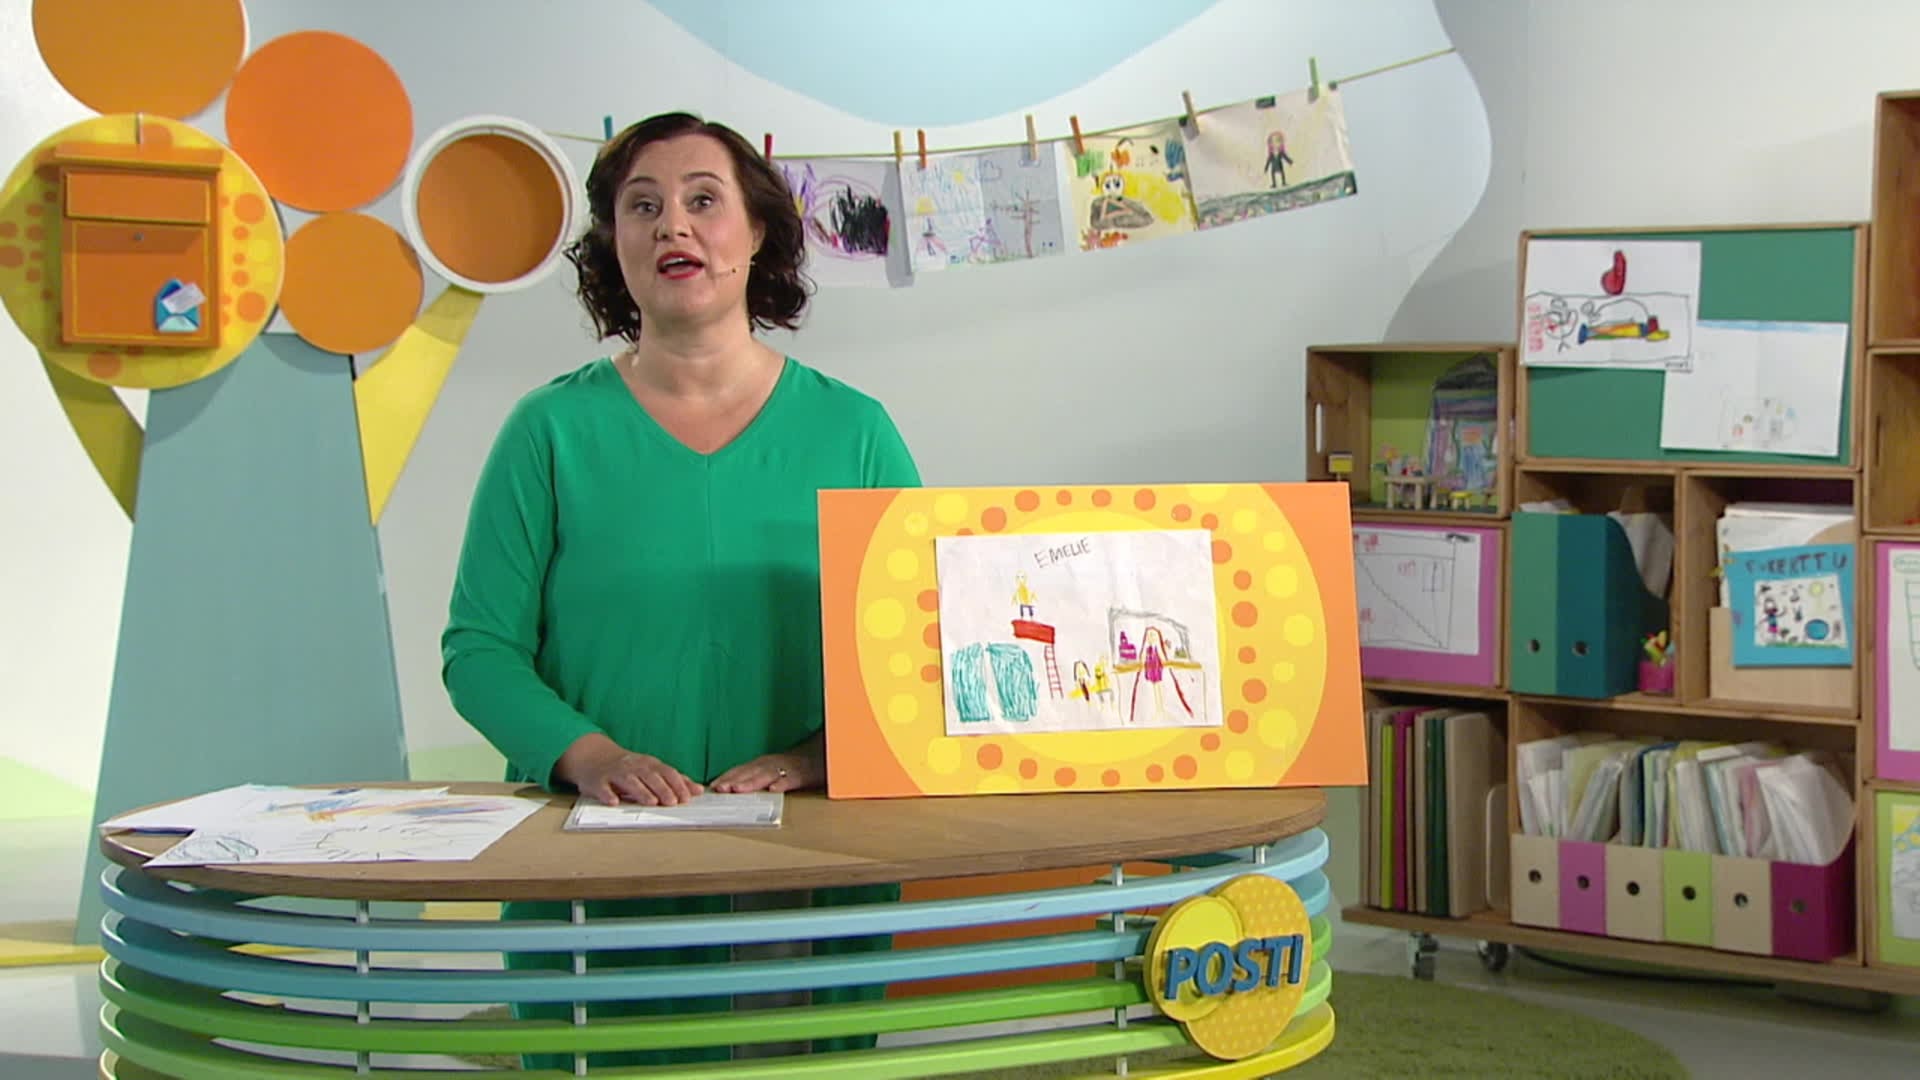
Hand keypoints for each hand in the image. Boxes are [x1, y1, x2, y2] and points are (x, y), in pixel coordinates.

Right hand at [554, 734, 702, 806]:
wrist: (594, 758)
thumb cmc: (629, 768)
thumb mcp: (652, 770)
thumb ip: (675, 780)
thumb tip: (698, 790)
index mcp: (649, 765)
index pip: (667, 773)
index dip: (677, 784)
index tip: (687, 797)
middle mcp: (634, 767)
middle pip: (650, 777)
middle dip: (662, 789)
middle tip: (672, 802)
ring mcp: (616, 773)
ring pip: (630, 781)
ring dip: (641, 792)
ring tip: (651, 802)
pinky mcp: (598, 781)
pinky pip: (603, 788)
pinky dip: (608, 794)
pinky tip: (614, 802)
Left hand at [709, 750, 818, 793]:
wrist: (820, 757)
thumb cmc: (792, 767)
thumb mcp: (769, 771)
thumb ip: (753, 778)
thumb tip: (730, 789)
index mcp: (761, 764)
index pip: (739, 770)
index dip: (726, 778)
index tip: (712, 787)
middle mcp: (770, 764)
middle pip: (749, 773)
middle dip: (733, 780)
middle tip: (720, 789)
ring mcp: (785, 769)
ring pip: (766, 775)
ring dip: (751, 782)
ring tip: (738, 790)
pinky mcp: (801, 775)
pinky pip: (790, 779)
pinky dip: (782, 784)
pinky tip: (774, 790)